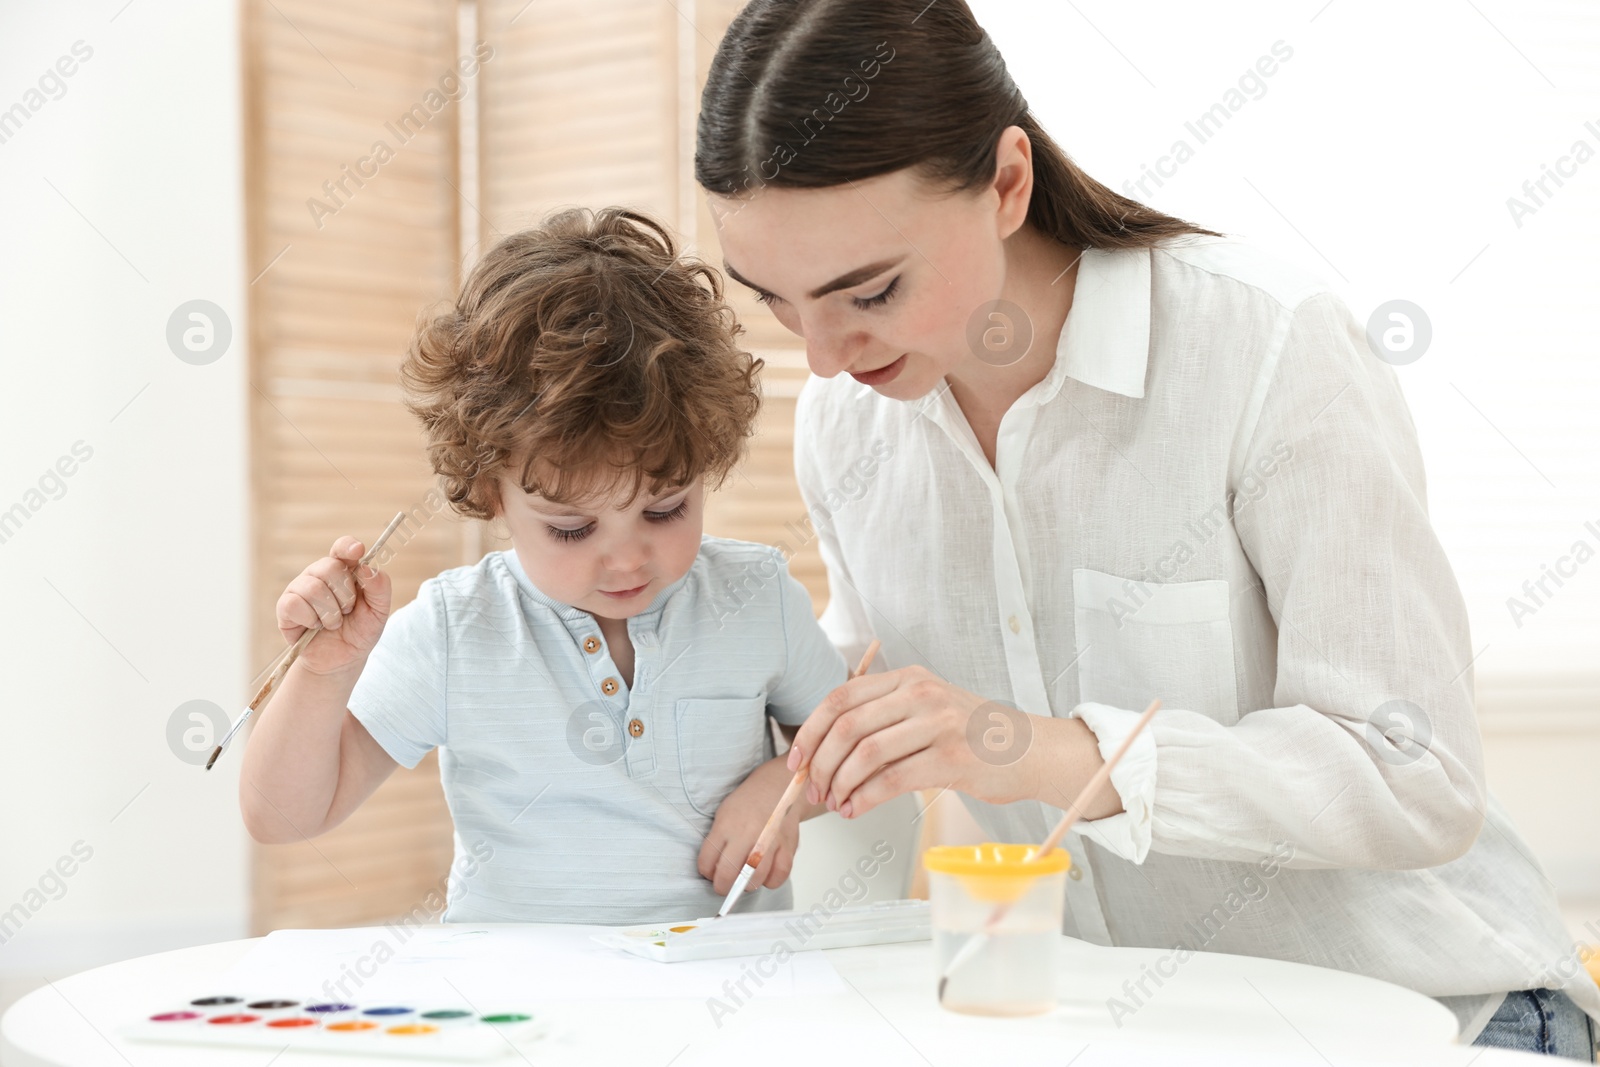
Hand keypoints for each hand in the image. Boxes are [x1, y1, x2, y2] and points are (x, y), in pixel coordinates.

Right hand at [275, 536, 391, 674]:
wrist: (342, 660)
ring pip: (313, 587)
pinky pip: (295, 604)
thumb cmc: (360, 631)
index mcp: (344, 570)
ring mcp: (300, 588)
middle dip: (345, 595)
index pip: (343, 548)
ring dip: (330, 612)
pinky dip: (311, 619)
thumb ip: (380, 588)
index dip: (348, 546)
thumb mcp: (379, 611)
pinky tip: (315, 626)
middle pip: (330, 567)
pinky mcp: (286, 607)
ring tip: (334, 622)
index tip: (358, 551)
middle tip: (347, 610)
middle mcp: (320, 574)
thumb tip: (367, 568)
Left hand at [698, 756, 809, 896]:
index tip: (710, 873)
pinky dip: (771, 881)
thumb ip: (718, 840)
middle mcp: (747, 833)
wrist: (776, 787)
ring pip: (754, 878)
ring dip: (747, 885)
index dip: (706, 872)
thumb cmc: (748, 803)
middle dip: (722, 887)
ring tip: (745, 881)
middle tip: (724, 887)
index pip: (707, 860)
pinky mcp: (787, 846)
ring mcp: (769, 840)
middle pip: (728, 872)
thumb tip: (714, 870)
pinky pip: (779, 875)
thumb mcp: (724, 814)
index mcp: (726, 825)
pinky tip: (766, 875)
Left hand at [786, 665, 1111, 820]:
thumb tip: (825, 753)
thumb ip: (885, 719)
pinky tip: (857, 810)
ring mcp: (938, 724)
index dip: (811, 730)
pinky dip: (865, 799)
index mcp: (908, 678)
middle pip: (847, 726)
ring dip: (840, 785)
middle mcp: (921, 694)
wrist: (1030, 750)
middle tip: (814, 790)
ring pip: (865, 754)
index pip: (841, 697)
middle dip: (821, 764)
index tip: (797, 759)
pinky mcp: (951, 759)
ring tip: (836, 803)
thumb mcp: (928, 709)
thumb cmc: (973, 736)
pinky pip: (892, 781)